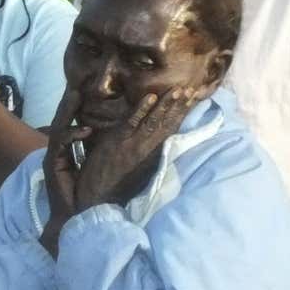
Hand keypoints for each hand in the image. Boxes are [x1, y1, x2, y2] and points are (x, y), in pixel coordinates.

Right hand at [41, 88, 86, 253]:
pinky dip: (73, 135)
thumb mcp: (95, 166)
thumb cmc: (88, 195)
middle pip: (62, 121)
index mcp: (67, 152)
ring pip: (59, 128)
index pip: (71, 124)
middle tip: (77, 85)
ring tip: (75, 95)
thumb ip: (95, 149)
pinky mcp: (53, 165)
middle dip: (69, 103)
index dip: (74, 108)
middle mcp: (58, 153)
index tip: (83, 91)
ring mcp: (54, 158)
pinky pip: (61, 144)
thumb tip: (107, 133)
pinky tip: (85, 129)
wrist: (76, 217)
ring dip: (67, 111)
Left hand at [72, 89, 194, 210]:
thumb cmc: (113, 185)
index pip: (171, 130)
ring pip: (154, 121)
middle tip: (193, 88)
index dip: (183, 114)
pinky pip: (133, 123)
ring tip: (179, 89)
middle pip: (168, 124)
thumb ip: (146, 153)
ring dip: (167, 104)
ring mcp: (134, 147)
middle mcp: (148, 150)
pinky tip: (151, 97)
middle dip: (181, 106)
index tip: (194, 99)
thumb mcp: (136, 168)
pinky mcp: (119, 145)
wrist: (95, 201)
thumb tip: (154, 139)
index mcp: (152, 155)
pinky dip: (142, 109)